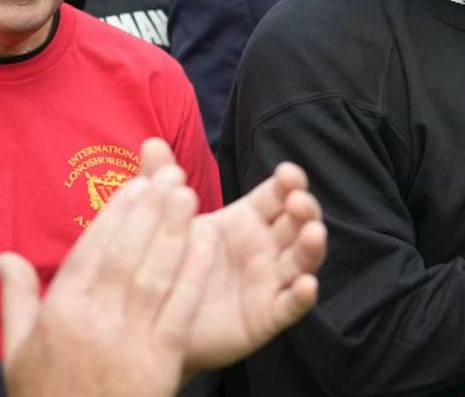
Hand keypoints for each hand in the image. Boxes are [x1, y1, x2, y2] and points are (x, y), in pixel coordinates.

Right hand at [0, 142, 216, 396]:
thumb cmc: (50, 394)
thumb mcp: (18, 351)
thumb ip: (17, 299)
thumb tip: (4, 257)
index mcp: (60, 314)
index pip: (91, 252)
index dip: (117, 215)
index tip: (137, 185)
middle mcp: (94, 321)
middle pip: (126, 254)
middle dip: (150, 211)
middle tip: (171, 175)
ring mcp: (129, 339)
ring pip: (154, 274)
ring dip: (174, 231)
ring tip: (189, 195)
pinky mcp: (161, 359)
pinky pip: (182, 307)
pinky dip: (195, 272)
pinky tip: (209, 242)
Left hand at [139, 143, 327, 371]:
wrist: (152, 322)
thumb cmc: (167, 265)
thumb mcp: (164, 223)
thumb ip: (161, 183)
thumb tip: (151, 141)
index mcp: (248, 219)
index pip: (278, 195)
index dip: (289, 183)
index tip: (288, 174)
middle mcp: (266, 247)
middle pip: (299, 222)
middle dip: (305, 209)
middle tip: (297, 202)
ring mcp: (271, 281)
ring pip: (303, 260)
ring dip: (313, 245)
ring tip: (313, 233)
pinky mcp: (268, 316)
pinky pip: (291, 306)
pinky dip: (303, 296)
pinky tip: (306, 286)